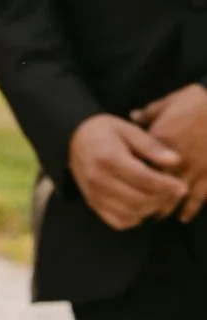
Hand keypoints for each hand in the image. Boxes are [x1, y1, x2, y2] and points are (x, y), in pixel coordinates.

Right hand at [68, 109, 185, 231]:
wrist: (74, 139)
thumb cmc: (104, 132)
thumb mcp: (129, 130)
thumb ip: (152, 147)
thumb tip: (175, 161)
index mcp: (109, 158)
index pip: (143, 179)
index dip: (165, 186)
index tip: (181, 187)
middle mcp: (98, 179)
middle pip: (138, 200)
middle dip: (161, 199)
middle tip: (174, 192)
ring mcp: (94, 195)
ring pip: (130, 214)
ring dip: (150, 209)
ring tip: (160, 197)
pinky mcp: (93, 204)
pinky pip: (118, 221)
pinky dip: (135, 218)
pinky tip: (141, 205)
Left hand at [131, 82, 206, 220]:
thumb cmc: (198, 102)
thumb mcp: (170, 101)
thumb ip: (150, 113)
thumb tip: (134, 116)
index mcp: (159, 142)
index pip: (139, 165)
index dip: (130, 177)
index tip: (122, 185)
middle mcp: (173, 160)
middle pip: (153, 186)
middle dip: (144, 199)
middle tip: (137, 209)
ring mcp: (192, 169)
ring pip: (174, 196)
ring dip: (164, 208)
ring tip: (156, 216)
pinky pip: (198, 197)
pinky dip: (190, 209)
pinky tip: (183, 217)